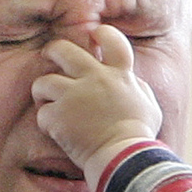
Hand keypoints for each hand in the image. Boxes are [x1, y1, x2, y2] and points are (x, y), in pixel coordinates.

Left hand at [32, 24, 162, 186]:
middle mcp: (95, 79)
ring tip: (47, 104)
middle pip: (63, 50)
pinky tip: (55, 131)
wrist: (124, 158)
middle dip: (52, 51)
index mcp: (119, 76)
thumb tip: (131, 80)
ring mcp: (74, 96)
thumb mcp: (149, 107)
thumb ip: (137, 88)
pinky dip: (46, 123)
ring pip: (43, 82)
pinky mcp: (58, 116)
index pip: (112, 40)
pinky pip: (42, 114)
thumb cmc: (139, 137)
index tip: (94, 35)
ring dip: (42, 93)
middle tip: (48, 57)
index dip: (102, 33)